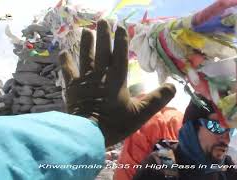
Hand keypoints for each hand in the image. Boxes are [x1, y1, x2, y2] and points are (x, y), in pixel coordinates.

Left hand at [59, 20, 175, 146]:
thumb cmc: (114, 123)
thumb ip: (156, 100)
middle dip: (103, 35)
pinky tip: (63, 52)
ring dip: (86, 44)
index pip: (120, 55)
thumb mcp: (140, 113)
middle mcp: (101, 75)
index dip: (121, 40)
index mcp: (117, 79)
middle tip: (103, 21)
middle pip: (102, 51)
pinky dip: (66, 62)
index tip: (120, 26)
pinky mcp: (72, 87)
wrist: (87, 133)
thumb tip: (173, 86)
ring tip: (85, 31)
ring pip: (86, 57)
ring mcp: (85, 80)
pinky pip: (68, 71)